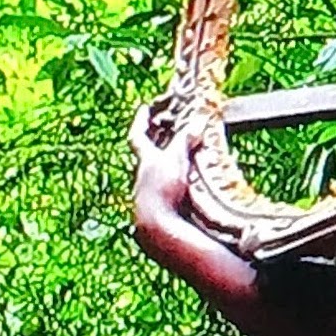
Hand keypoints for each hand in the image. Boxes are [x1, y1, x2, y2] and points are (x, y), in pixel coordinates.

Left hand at [130, 99, 197, 213]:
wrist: (157, 227)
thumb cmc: (163, 190)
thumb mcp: (176, 160)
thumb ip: (185, 141)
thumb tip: (197, 122)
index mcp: (146, 161)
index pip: (138, 136)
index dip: (141, 121)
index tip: (145, 108)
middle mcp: (143, 176)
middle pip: (146, 155)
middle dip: (156, 143)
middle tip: (166, 131)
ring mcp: (149, 194)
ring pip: (155, 173)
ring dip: (166, 164)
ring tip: (183, 158)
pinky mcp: (159, 209)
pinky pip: (165, 189)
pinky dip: (173, 183)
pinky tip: (186, 186)